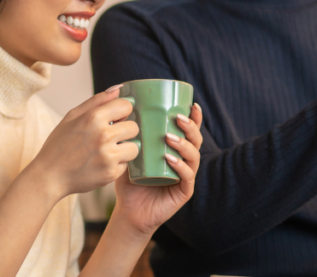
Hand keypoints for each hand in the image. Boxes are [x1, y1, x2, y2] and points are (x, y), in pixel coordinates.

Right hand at [29, 86, 139, 199]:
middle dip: (124, 131)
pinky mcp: (111, 173)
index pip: (126, 106)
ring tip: (108, 151)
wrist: (49, 176)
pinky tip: (101, 164)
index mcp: (93, 117)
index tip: (115, 119)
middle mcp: (104, 135)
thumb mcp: (72, 117)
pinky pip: (126, 165)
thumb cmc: (59, 145)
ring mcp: (108, 155)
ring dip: (124, 149)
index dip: (121, 112)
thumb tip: (119, 89)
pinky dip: (116, 165)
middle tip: (110, 137)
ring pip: (134, 147)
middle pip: (134, 127)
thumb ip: (97, 101)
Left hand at [110, 103, 203, 235]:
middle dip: (190, 127)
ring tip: (169, 137)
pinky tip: (170, 159)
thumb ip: (127, 135)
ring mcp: (186, 177)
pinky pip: (187, 177)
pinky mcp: (184, 192)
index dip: (194, 118)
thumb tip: (121, 110)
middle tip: (177, 118)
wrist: (129, 210)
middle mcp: (185, 161)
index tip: (192, 104)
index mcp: (176, 150)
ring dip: (184, 145)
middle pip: (196, 140)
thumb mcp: (129, 153)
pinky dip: (181, 167)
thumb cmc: (130, 180)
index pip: (189, 131)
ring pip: (194, 157)